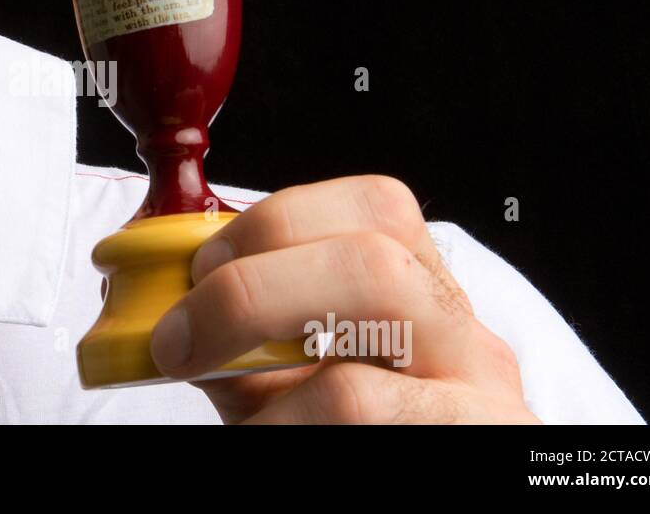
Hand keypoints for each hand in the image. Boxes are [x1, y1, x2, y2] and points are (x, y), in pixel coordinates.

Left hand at [149, 175, 541, 423]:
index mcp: (422, 293)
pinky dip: (282, 419)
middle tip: (181, 336)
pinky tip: (265, 434)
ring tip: (205, 378)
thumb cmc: (333, 440)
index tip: (202, 267)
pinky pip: (357, 406)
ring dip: (264, 342)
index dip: (276, 221)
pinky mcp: (475, 442)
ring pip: (375, 330)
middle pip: (375, 259)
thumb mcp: (288, 383)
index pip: (376, 207)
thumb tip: (169, 305)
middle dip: (254, 285)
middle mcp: (464, 337)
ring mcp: (480, 397)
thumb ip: (245, 335)